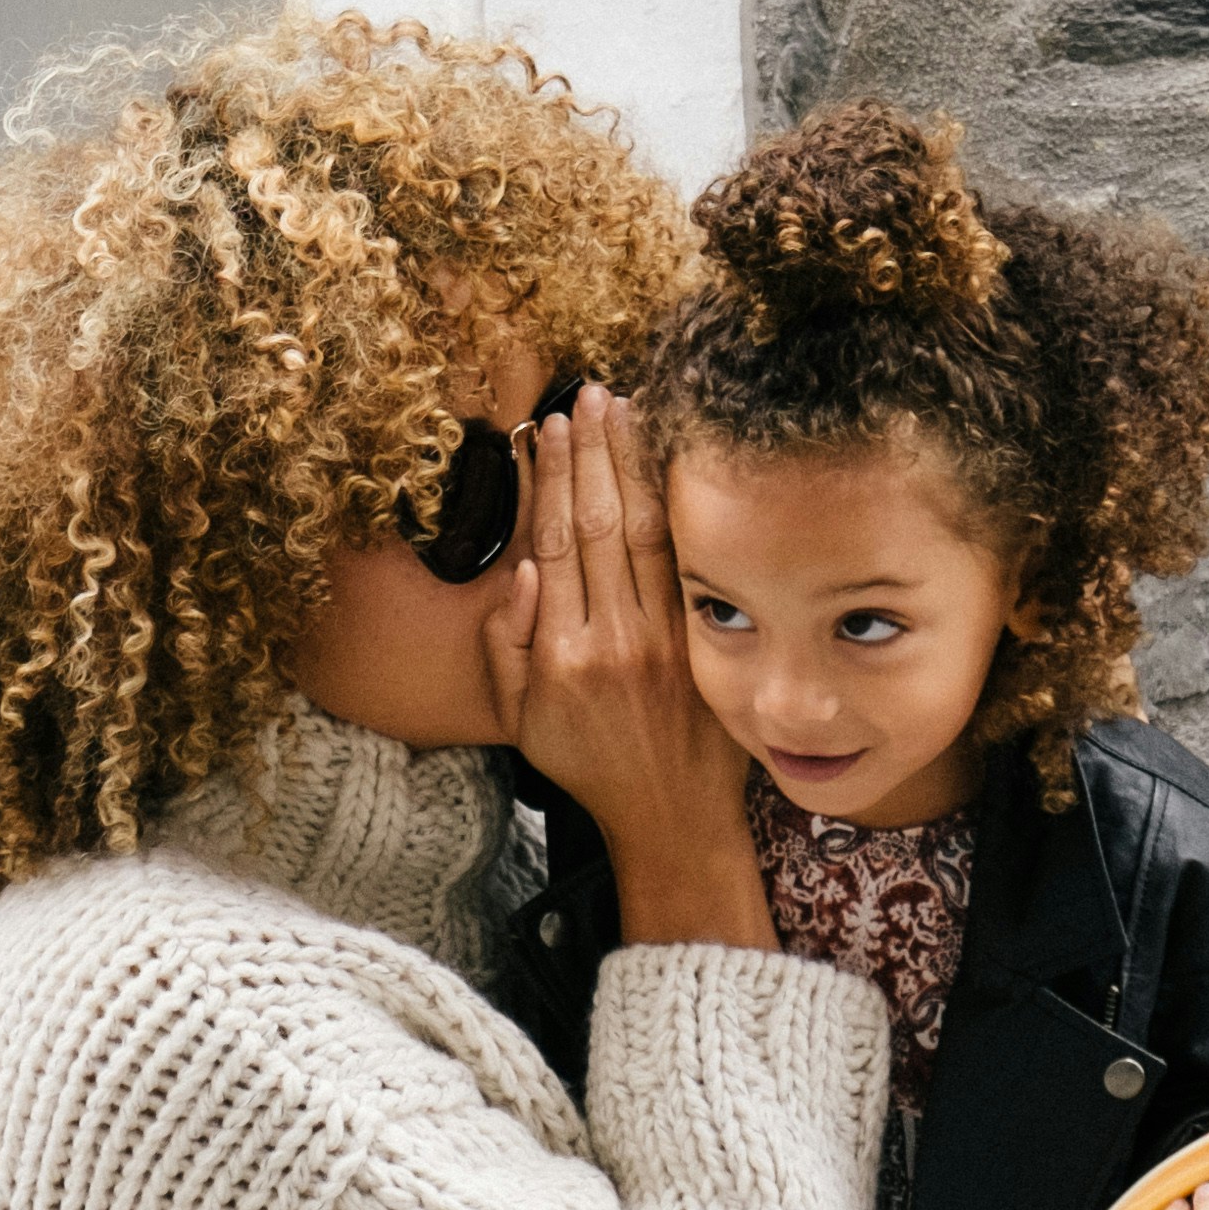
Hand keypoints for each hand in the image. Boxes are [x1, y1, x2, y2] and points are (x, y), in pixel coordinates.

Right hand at [480, 386, 768, 948]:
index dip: (548, 479)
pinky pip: (686, 560)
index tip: (545, 429)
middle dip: (592, 452)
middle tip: (590, 395)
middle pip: (597, 521)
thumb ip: (506, 645)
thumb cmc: (586, 765)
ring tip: (624, 409)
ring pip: (644, 530)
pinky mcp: (703, 639)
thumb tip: (523, 570)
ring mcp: (665, 636)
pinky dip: (677, 506)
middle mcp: (613, 637)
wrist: (670, 814)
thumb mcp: (519, 720)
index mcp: (560, 654)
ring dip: (632, 463)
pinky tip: (671, 463)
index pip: (552, 542)